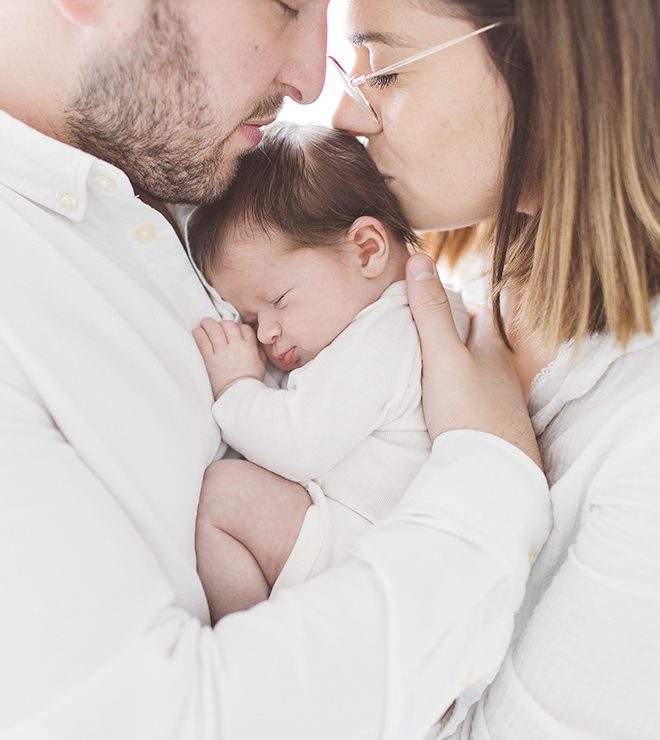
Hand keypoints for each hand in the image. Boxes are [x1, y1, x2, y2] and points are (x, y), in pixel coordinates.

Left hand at [193, 319, 265, 399]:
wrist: (239, 394)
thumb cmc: (251, 382)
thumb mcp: (261, 365)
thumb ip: (258, 352)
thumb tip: (255, 345)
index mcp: (249, 347)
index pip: (244, 328)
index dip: (238, 327)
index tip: (233, 331)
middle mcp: (236, 346)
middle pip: (228, 325)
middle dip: (222, 323)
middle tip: (217, 325)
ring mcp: (222, 352)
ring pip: (214, 329)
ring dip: (208, 324)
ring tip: (204, 323)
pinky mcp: (210, 359)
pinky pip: (203, 341)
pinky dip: (199, 334)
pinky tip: (197, 331)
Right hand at [406, 254, 541, 467]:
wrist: (491, 470)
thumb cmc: (468, 409)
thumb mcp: (442, 355)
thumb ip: (430, 311)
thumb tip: (419, 259)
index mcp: (492, 349)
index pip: (480, 312)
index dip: (461, 299)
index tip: (440, 292)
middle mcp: (502, 372)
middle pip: (482, 342)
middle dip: (461, 331)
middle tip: (432, 325)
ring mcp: (501, 402)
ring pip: (480, 372)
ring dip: (462, 363)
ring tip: (435, 362)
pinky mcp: (494, 427)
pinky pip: (477, 399)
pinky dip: (462, 392)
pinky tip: (448, 402)